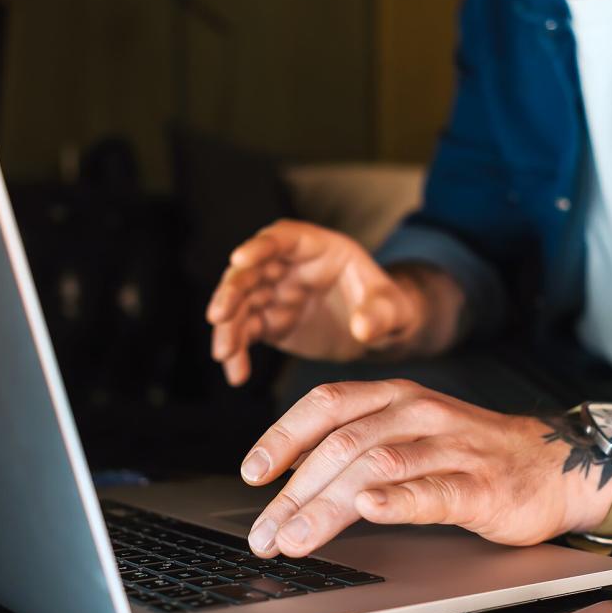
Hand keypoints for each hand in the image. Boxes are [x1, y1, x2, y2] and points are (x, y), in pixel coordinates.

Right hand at [206, 220, 423, 385]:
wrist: (380, 330)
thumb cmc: (389, 306)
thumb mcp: (393, 307)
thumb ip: (379, 313)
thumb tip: (362, 328)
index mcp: (317, 247)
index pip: (283, 238)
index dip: (260, 247)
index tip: (239, 259)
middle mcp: (289, 266)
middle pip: (251, 271)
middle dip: (232, 291)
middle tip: (218, 315)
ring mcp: (276, 293)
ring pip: (241, 304)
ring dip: (228, 327)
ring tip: (224, 354)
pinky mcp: (271, 322)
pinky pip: (247, 334)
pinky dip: (238, 352)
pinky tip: (237, 374)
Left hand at [238, 379, 611, 557]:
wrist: (553, 464)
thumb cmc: (472, 453)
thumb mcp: (411, 432)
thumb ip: (359, 444)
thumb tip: (293, 477)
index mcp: (396, 396)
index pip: (326, 405)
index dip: (283, 436)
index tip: (253, 472)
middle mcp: (419, 413)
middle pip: (341, 444)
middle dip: (293, 492)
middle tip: (265, 533)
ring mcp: (450, 447)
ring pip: (376, 466)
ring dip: (326, 505)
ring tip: (295, 537)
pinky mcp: (479, 485)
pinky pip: (433, 489)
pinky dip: (397, 500)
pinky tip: (370, 511)